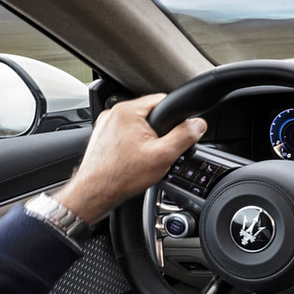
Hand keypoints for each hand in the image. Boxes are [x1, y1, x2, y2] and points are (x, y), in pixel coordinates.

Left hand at [53, 94, 206, 224]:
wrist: (95, 193)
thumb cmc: (122, 175)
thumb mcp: (163, 155)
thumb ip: (184, 136)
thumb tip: (198, 124)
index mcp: (128, 111)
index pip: (163, 100)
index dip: (176, 117)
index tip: (179, 132)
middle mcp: (114, 114)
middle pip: (151, 113)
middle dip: (161, 131)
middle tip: (160, 151)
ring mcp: (106, 125)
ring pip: (139, 125)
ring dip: (147, 139)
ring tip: (145, 158)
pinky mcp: (103, 137)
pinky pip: (126, 134)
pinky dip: (134, 145)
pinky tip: (134, 160)